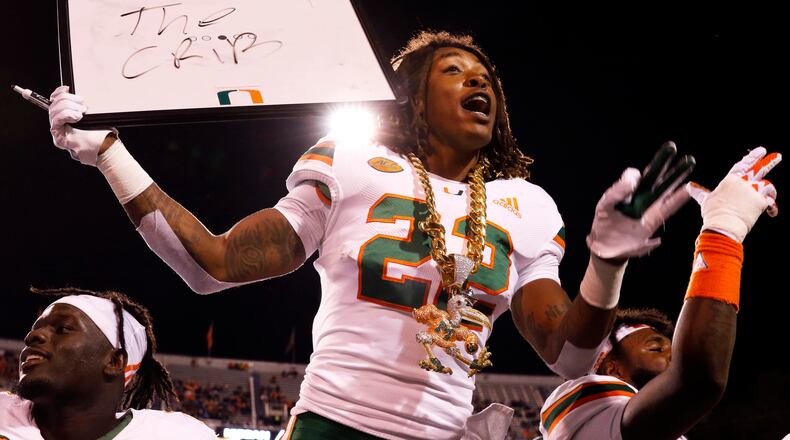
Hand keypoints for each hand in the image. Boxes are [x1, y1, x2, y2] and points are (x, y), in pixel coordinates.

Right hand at [48, 85, 113, 165]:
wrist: (107, 148)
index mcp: (67, 117)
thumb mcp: (93, 114)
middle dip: (68, 99)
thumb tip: (79, 97)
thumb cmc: (102, 134)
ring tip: (82, 113)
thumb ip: (83, 106)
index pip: (55, 101)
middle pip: (54, 104)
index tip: (67, 88)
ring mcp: (58, 131)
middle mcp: (60, 124)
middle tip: (83, 106)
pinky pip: (56, 120)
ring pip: (54, 110)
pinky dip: (66, 115)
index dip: (59, 92)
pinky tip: (77, 117)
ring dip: (69, 108)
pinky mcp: (59, 138)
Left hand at [587, 142, 692, 259]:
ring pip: (664, 190)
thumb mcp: (604, 206)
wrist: (605, 249)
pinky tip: (687, 189)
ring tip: (688, 163)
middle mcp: (639, 199)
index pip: (638, 176)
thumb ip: (615, 192)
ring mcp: (647, 209)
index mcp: (626, 193)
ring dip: (676, 178)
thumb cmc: (603, 224)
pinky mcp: (652, 222)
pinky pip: (666, 208)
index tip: (638, 176)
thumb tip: (634, 179)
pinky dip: (677, 199)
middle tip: (673, 147)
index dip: (638, 172)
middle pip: (654, 178)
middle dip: (664, 163)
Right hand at [686, 147, 780, 241]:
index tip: (760, 151)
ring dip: (769, 191)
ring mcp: (753, 192)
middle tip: (778, 156)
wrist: (724, 225)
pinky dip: (772, 207)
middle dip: (769, 162)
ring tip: (771, 194)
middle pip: (759, 170)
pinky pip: (770, 202)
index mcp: (730, 180)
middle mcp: (743, 183)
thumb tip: (688, 186)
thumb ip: (699, 192)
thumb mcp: (705, 200)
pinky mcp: (761, 202)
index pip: (742, 166)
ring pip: (767, 186)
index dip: (751, 157)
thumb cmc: (713, 212)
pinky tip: (771, 212)